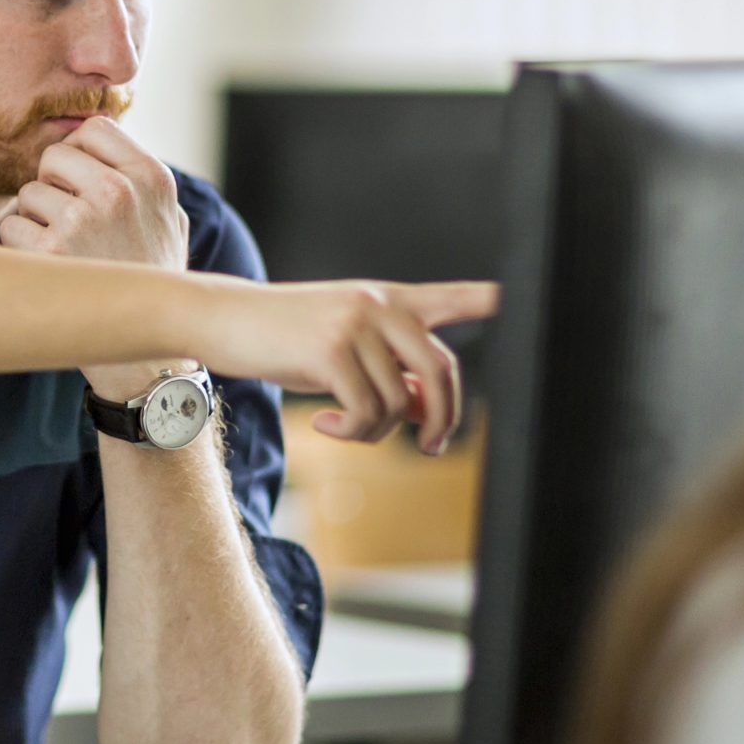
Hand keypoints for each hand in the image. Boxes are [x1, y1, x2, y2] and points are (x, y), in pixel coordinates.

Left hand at [0, 117, 189, 399]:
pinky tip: (50, 268)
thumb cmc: (153, 277)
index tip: (81, 180)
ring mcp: (82, 219)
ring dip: (37, 220)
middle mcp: (117, 190)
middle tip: (69, 219)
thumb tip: (95, 140)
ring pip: (28, 193)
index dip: (80, 151)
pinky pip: (12, 226)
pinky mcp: (50, 251)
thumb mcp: (168, 218)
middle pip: (53, 156)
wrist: (149, 350)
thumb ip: (140, 178)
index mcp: (151, 177)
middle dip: (53, 185)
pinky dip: (21, 247)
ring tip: (68, 251)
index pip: (94, 129)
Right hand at [190, 279, 497, 453]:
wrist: (223, 319)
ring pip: (399, 403)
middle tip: (430, 446)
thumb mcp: (343, 348)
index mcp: (389, 299)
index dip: (490, 302)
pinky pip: (365, 414)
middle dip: (443, 418)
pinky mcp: (331, 352)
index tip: (520, 301)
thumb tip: (425, 411)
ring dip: (377, 431)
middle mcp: (380, 305)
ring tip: (343, 424)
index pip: (454, 297)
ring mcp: (357, 325)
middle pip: (441, 370)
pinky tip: (325, 425)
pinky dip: (350, 433)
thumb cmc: (284, 337)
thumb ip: (389, 371)